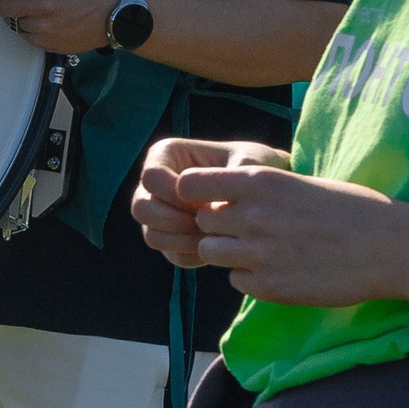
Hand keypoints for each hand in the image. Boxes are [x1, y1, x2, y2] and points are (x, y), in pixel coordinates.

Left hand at [0, 0, 119, 52]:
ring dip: (15, 14)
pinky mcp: (46, 43)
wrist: (110, 14)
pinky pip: (22, 34)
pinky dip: (26, 26)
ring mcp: (46, 25)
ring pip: (10, 21)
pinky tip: (45, 19)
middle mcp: (45, 3)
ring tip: (37, 6)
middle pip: (0, 5)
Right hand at [133, 138, 287, 266]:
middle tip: (206, 225)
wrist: (267, 194)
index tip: (208, 202)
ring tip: (215, 237)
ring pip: (151, 235)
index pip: (151, 178)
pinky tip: (217, 246)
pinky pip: (170, 253)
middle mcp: (155, 184)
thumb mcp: (249, 164)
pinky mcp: (171, 237)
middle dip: (173, 221)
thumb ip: (228, 179)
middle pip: (141, 208)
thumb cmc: (257, 167)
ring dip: (182, 241)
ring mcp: (159, 212)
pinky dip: (192, 254)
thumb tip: (209, 207)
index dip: (175, 195)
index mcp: (166, 154)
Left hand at [139, 138, 408, 306]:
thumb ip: (258, 190)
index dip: (194, 194)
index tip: (208, 200)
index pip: (189, 184)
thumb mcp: (300, 182)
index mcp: (260, 181)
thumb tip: (219, 198)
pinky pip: (236, 280)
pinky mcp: (268, 287)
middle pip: (201, 222)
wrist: (392, 247)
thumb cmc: (352, 209)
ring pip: (211, 252)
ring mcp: (258, 253)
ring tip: (264, 250)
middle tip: (247, 230)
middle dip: (217, 226)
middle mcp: (253, 215)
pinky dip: (250, 277)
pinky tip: (281, 269)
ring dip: (229, 252)